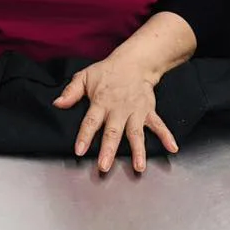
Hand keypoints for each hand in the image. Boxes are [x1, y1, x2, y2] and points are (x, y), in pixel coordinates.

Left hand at [54, 56, 176, 172]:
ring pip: (136, 132)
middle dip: (109, 149)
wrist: (134, 62)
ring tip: (139, 166)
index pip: (90, 121)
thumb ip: (71, 91)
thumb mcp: (85, 76)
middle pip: (113, 131)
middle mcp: (118, 109)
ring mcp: (135, 111)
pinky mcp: (148, 111)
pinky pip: (158, 124)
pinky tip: (172, 148)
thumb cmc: (107, 72)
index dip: (84, 136)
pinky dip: (166, 136)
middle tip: (104, 167)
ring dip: (138, 150)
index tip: (79, 151)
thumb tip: (57, 103)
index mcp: (101, 102)